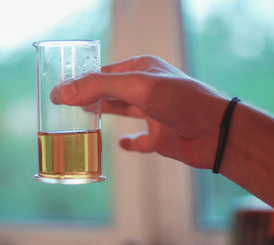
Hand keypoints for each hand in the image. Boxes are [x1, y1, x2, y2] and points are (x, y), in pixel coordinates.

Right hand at [51, 55, 227, 168]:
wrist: (215, 132)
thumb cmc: (181, 100)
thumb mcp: (137, 86)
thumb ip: (100, 87)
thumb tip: (63, 92)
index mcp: (142, 70)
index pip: (104, 73)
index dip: (81, 81)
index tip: (59, 92)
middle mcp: (147, 90)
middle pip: (110, 92)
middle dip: (89, 97)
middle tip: (63, 106)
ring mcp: (153, 114)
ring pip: (122, 112)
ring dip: (104, 115)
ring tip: (81, 120)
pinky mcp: (160, 137)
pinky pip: (140, 140)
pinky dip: (130, 143)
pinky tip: (121, 144)